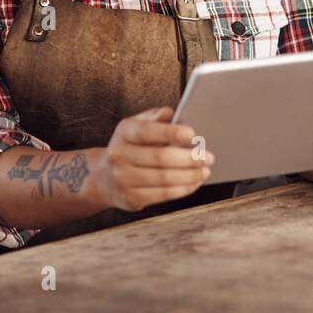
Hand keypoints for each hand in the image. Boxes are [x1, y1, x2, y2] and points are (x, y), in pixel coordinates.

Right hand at [92, 106, 213, 211]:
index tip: (193, 134)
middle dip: (189, 158)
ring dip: (190, 175)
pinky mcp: (132, 198)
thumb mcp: (137, 125)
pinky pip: (163, 194)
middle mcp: (120, 155)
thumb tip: (169, 114)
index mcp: (124, 132)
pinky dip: (183, 189)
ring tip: (205, 170)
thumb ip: (154, 117)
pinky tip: (194, 182)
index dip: (172, 133)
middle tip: (208, 157)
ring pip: (164, 178)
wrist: (104, 177)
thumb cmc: (130, 146)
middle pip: (160, 158)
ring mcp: (124, 178)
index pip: (148, 131)